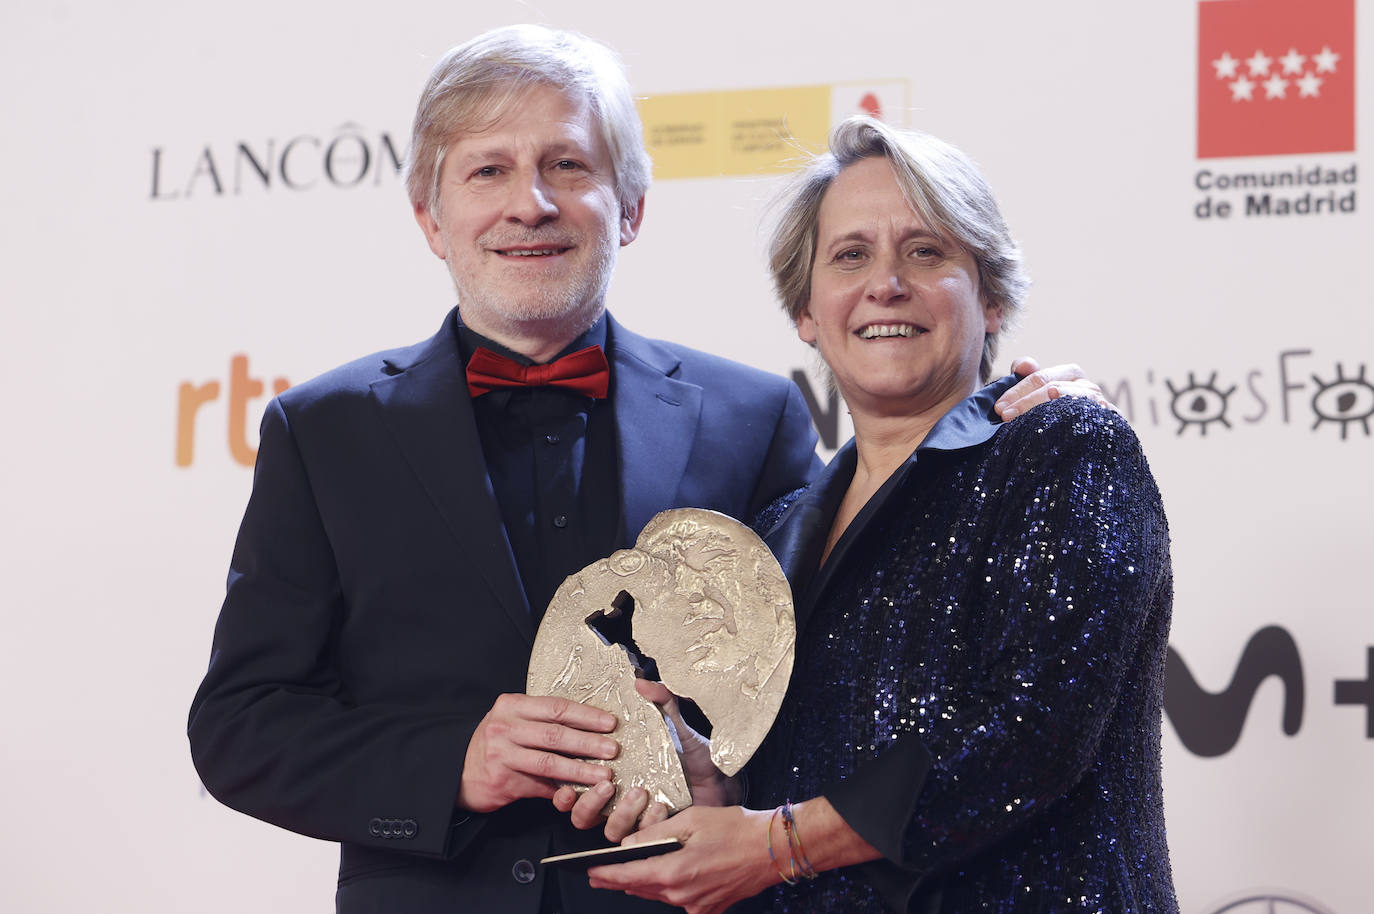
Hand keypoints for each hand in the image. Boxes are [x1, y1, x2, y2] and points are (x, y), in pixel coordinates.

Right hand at [457, 693, 617, 813]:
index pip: (556, 707)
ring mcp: (502, 754)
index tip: (610, 723)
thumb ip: (542, 722)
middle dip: (588, 742)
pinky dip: (562, 790)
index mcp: (512, 706)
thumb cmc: (495, 743)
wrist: (458, 771)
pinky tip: (580, 792)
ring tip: (603, 774)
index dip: (586, 716)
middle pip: (555, 734)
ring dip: (580, 770)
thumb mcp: (513, 722)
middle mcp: (505, 727)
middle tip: (612, 749)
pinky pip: (539, 786)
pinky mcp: (502, 780)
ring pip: (549, 762)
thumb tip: (590, 729)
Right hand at [553, 679, 736, 842]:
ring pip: (608, 830)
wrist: (722, 779)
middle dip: (588, 804)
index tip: (567, 783)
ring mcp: (635, 818)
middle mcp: (618, 799)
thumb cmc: (694, 753)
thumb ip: (661, 701)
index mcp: (613, 772)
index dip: (564, 788)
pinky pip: (641, 837)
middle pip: (582, 815)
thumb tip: (642, 682)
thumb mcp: (676, 724)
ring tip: (639, 792)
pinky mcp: (654, 833)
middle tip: (607, 783)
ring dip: (619, 814)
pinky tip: (661, 805)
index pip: (575, 784)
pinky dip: (648, 822)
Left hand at [587, 805, 777, 913]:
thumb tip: (628, 844)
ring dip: (642, 885)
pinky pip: (681, 901)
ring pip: (659, 896)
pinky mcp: (711, 907)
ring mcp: (698, 905)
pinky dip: (668, 889)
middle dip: (617, 881)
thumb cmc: (737, 829)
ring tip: (625, 876)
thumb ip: (656, 834)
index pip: (627, 877)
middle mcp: (683, 896)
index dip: (604, 874)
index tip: (588, 872)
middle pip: (640, 889)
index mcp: (675, 873)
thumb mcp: (691, 821)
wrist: (774, 848)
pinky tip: (667, 878)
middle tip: (597, 876)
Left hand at [995, 356, 1116, 420]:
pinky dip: (1078, 422)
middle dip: (1025, 402)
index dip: (1016, 391)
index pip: (1040, 378)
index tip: (998, 408)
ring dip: (1045, 411)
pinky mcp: (1109, 422)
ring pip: (1071, 403)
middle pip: (1053, 388)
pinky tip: (1063, 428)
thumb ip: (1026, 375)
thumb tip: (1025, 364)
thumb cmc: (1052, 410)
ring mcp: (1099, 403)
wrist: (1081, 441)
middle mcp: (1086, 386)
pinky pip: (1093, 420)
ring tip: (1029, 420)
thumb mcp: (1036, 391)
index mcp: (1070, 374)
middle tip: (1005, 416)